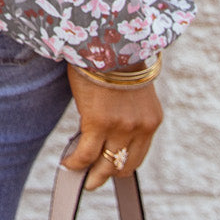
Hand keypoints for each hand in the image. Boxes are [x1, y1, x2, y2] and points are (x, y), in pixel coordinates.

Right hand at [63, 64, 163, 190]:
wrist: (109, 39)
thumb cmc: (115, 58)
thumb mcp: (130, 89)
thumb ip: (125, 111)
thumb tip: (105, 127)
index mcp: (150, 120)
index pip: (137, 156)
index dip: (120, 166)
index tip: (108, 170)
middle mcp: (140, 127)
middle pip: (123, 166)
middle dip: (106, 175)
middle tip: (92, 180)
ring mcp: (121, 127)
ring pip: (104, 164)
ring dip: (90, 174)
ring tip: (79, 175)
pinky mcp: (99, 122)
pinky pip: (85, 154)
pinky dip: (75, 163)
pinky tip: (68, 163)